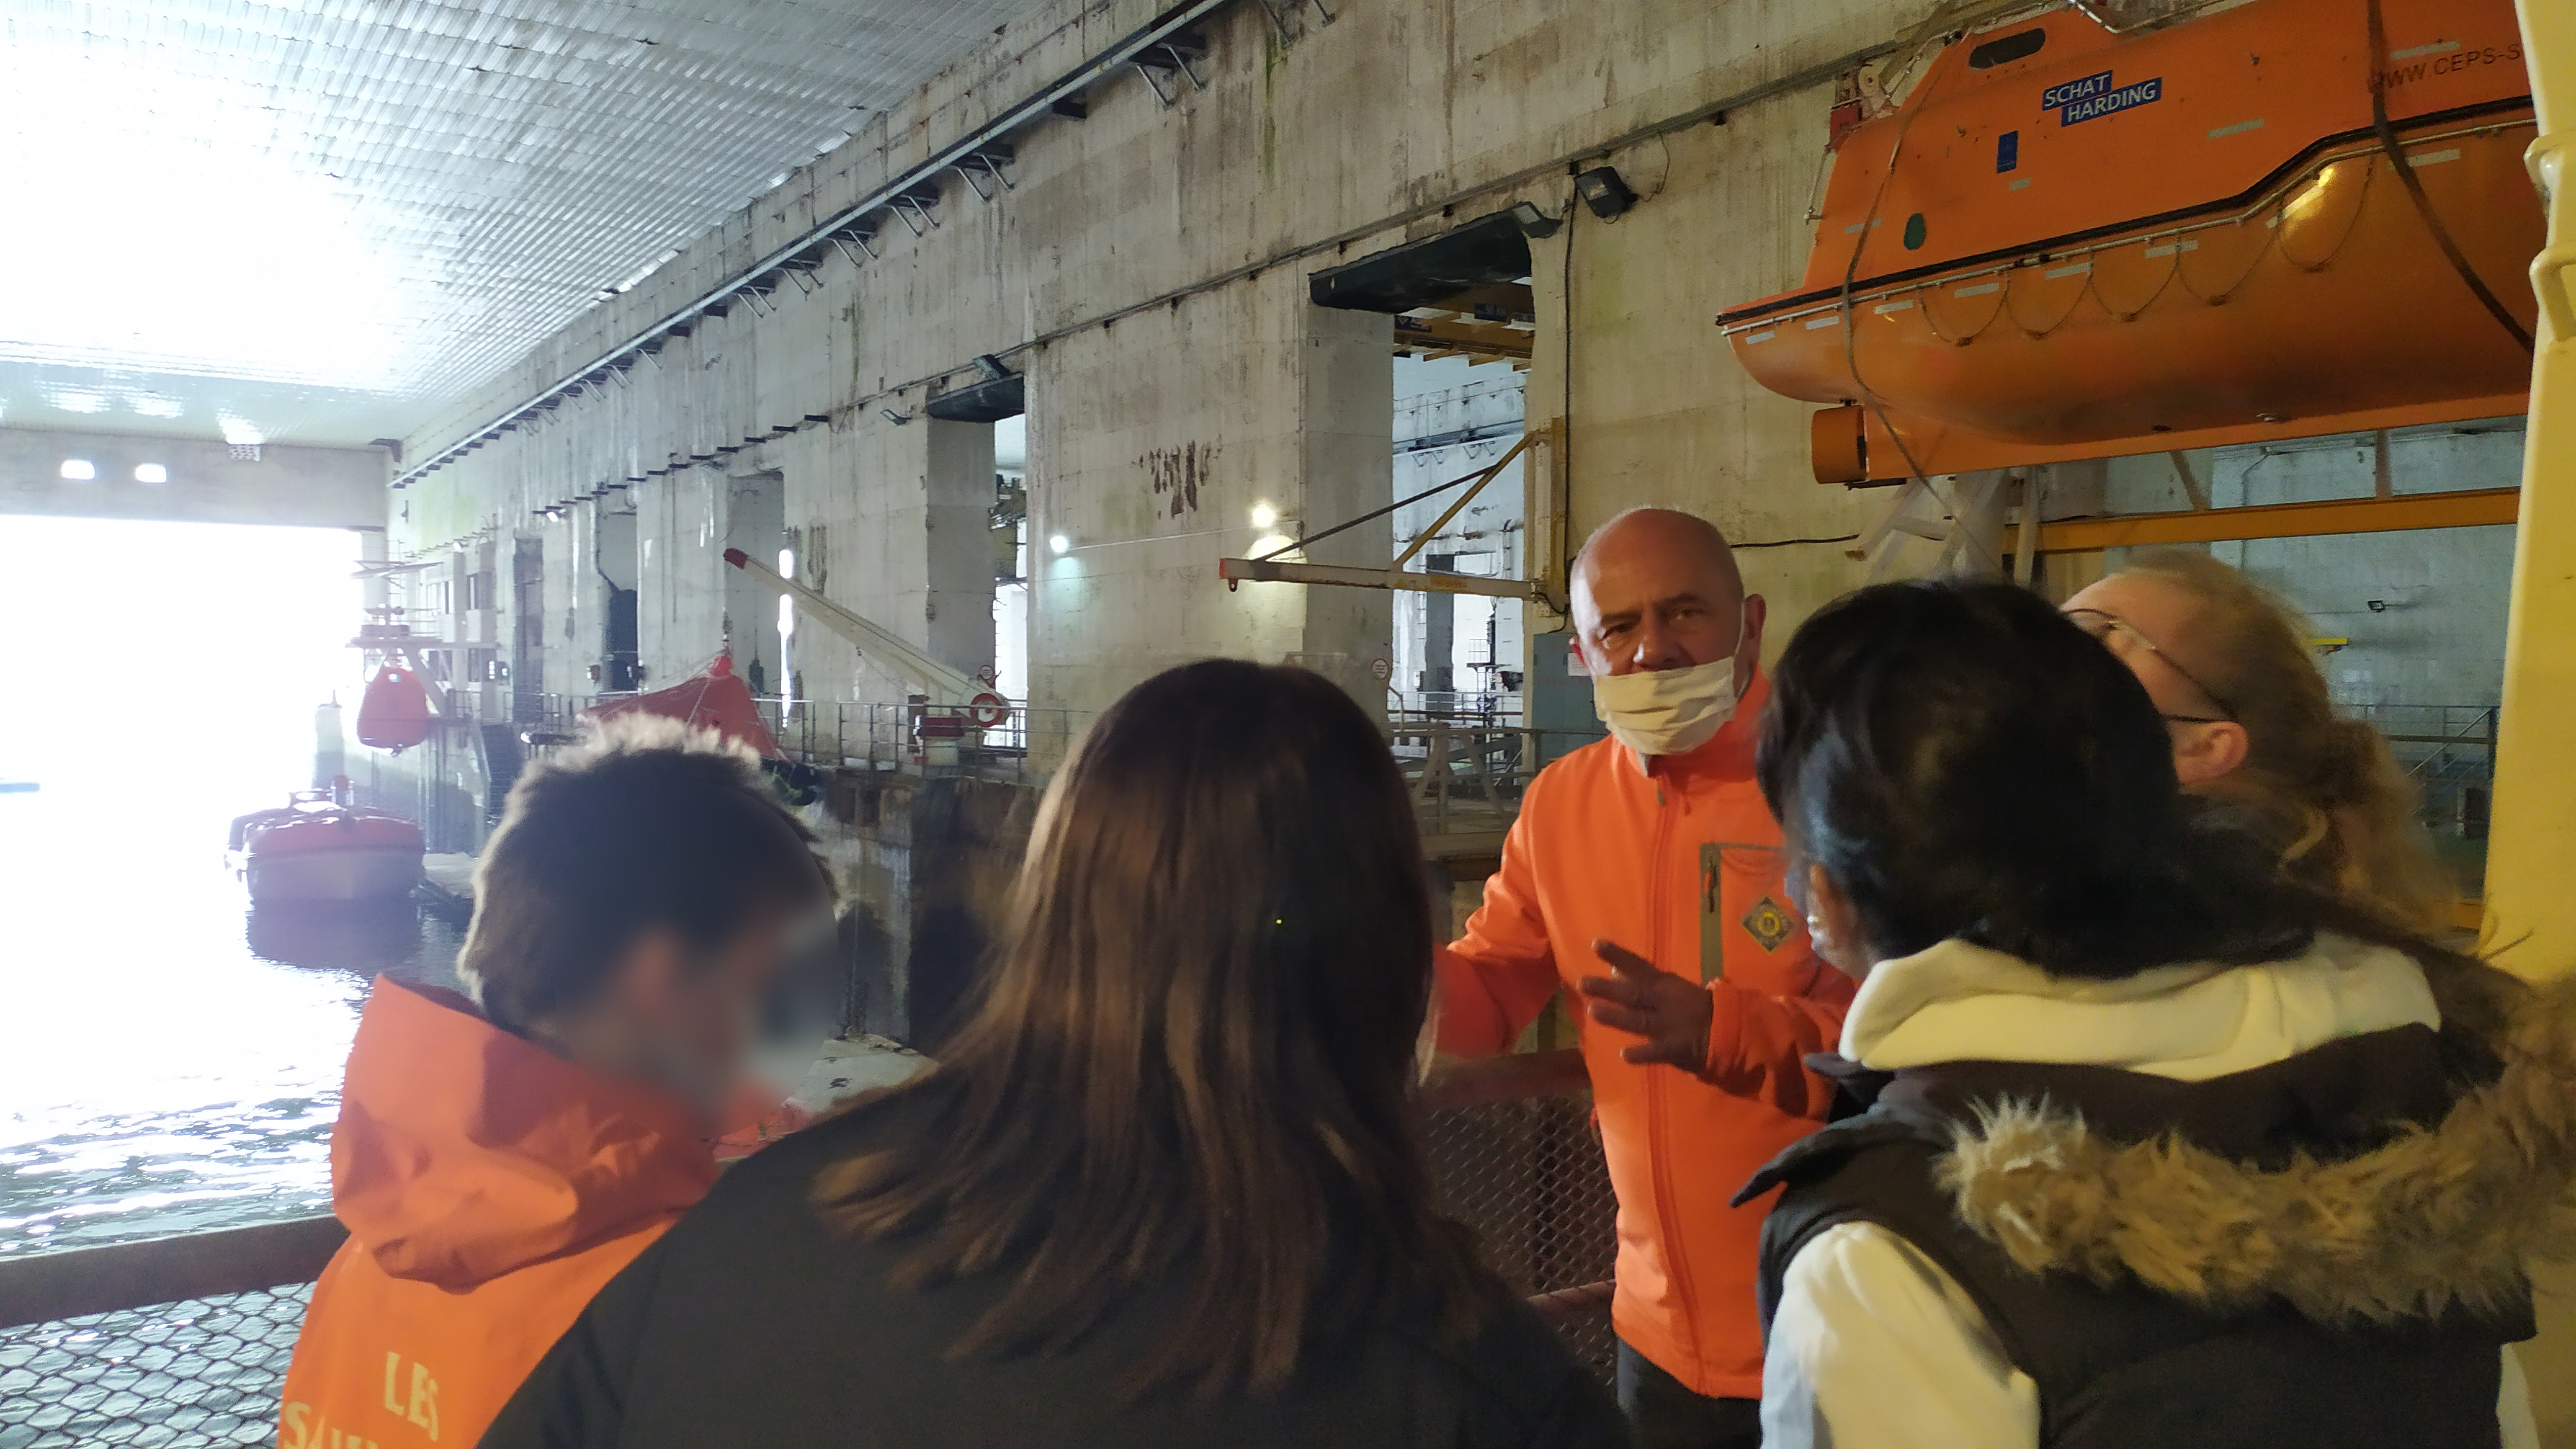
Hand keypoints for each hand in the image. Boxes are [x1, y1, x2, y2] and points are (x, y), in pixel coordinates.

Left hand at [1576, 939, 1712, 1069]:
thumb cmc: (1695, 1006)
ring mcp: (1669, 1025)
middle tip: (1582, 983)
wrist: (1728, 1030)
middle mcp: (1663, 1002)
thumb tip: (1614, 970)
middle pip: (1633, 993)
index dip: (1617, 954)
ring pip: (1640, 1020)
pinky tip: (1624, 1055)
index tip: (1595, 944)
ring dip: (1617, 1016)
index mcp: (1664, 985)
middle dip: (1607, 989)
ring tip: (1593, 1012)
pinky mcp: (1675, 1048)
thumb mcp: (1670, 987)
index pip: (1638, 966)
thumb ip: (1643, 980)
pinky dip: (1641, 1054)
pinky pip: (1656, 1051)